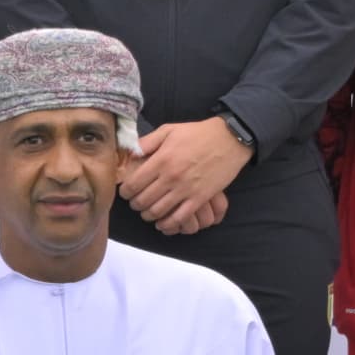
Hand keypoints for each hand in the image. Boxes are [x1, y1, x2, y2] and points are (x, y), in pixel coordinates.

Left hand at [122, 117, 251, 230]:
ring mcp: (186, 189)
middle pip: (143, 200)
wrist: (229, 139)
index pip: (134, 183)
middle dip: (135, 205)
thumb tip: (130, 152)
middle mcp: (171, 177)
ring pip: (158, 211)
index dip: (125, 192)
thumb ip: (147, 142)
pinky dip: (168, 224)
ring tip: (147, 213)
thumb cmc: (198, 133)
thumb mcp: (169, 130)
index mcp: (161, 160)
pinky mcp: (200, 198)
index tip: (125, 192)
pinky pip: (180, 217)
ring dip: (148, 215)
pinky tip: (163, 223)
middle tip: (135, 203)